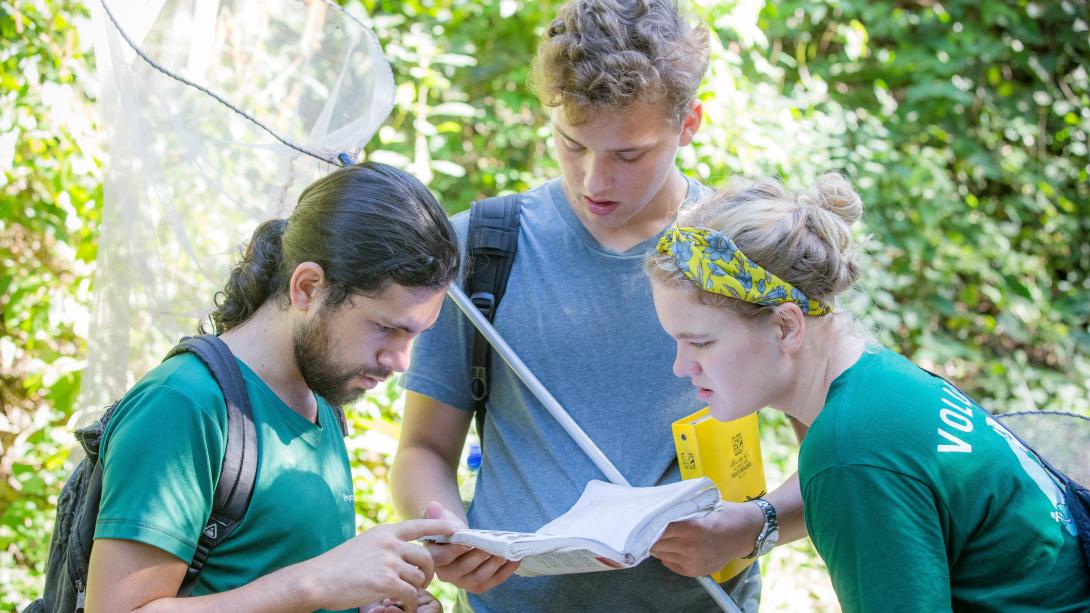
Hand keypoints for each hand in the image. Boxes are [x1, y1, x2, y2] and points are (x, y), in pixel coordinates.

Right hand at [304, 518, 454, 611]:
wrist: (318, 579)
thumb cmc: (337, 565)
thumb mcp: (364, 543)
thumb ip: (385, 543)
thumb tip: (403, 549)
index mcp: (385, 531)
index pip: (419, 525)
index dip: (439, 526)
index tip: (452, 529)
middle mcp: (390, 543)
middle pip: (426, 556)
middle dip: (429, 571)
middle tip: (423, 581)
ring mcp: (389, 562)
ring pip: (419, 577)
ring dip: (416, 588)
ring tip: (405, 594)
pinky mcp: (386, 582)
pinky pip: (410, 593)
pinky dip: (409, 602)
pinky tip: (401, 605)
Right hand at [421, 501, 519, 592]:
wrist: (457, 538)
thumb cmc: (447, 528)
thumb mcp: (440, 518)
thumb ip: (436, 514)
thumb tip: (434, 506)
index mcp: (433, 558)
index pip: (441, 558)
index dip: (453, 551)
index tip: (466, 543)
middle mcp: (446, 574)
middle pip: (462, 569)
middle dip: (478, 557)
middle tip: (491, 547)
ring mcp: (462, 582)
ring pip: (478, 578)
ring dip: (493, 566)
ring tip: (505, 554)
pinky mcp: (477, 585)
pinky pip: (491, 582)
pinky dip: (504, 572)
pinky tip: (514, 560)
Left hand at [649, 501, 762, 576]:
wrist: (745, 532)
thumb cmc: (723, 514)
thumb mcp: (701, 504)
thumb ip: (679, 508)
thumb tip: (654, 506)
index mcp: (690, 527)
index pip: (656, 527)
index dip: (648, 522)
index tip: (644, 517)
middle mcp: (690, 547)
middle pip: (655, 542)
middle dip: (651, 534)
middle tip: (650, 526)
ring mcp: (692, 561)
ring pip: (660, 554)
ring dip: (659, 544)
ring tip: (664, 535)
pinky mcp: (694, 571)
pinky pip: (669, 563)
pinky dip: (667, 555)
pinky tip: (675, 546)